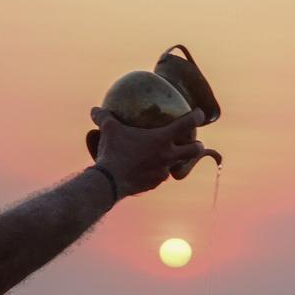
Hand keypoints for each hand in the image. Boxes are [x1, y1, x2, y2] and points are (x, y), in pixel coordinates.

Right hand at [86, 107, 220, 196]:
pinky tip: (148, 172)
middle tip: (195, 143)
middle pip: (194, 151)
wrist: (110, 182)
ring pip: (177, 167)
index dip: (197, 116)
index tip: (199, 114)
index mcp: (161, 138)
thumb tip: (94, 109)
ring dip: (176, 162)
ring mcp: (162, 172)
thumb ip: (104, 117)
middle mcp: (167, 155)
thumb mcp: (108, 130)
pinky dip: (157, 173)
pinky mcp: (154, 184)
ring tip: (169, 159)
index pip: (187, 124)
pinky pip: (159, 178)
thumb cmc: (113, 152)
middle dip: (198, 146)